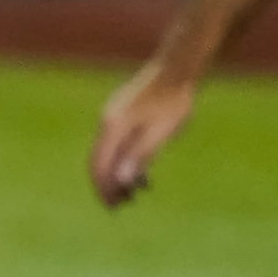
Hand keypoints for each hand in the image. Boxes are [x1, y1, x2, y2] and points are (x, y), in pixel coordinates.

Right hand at [89, 63, 199, 207]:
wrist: (178, 69)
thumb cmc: (173, 101)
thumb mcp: (160, 133)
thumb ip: (140, 156)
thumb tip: (121, 181)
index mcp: (114, 125)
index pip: (99, 164)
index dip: (103, 188)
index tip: (112, 207)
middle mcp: (108, 120)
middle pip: (99, 160)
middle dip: (108, 185)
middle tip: (121, 206)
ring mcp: (114, 116)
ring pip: (108, 153)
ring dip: (118, 175)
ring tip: (135, 194)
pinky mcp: (123, 114)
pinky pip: (117, 143)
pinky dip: (124, 161)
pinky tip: (142, 172)